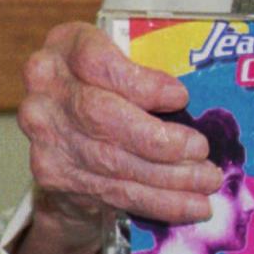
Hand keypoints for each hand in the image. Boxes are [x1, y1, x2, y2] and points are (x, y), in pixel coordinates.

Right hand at [18, 21, 222, 245]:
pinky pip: (113, 192)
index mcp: (67, 48)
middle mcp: (47, 92)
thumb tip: (194, 100)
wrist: (63, 134)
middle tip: (200, 149)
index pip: (97, 63)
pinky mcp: (55, 175)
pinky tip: (190, 205)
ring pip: (112, 161)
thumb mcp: (124, 64)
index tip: (180, 97)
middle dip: (158, 139)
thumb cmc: (106, 87)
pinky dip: (158, 201)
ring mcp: (46, 137)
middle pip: (102, 116)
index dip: (141, 83)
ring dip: (168, 177)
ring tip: (207, 180)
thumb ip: (149, 74)